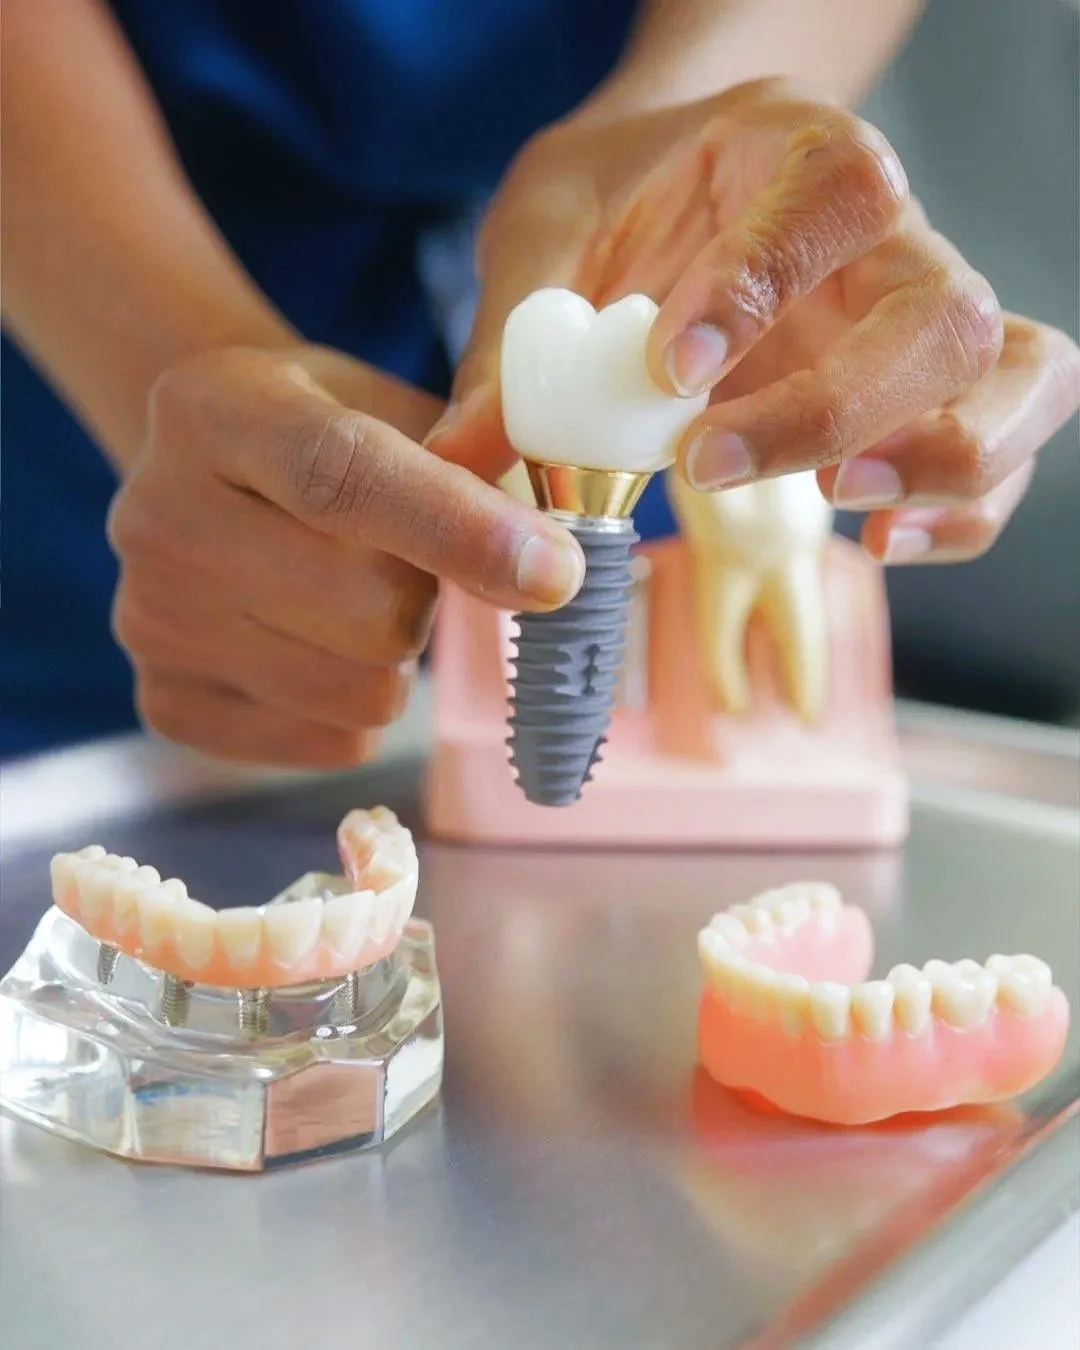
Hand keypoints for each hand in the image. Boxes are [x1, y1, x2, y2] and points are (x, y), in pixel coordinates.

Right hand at [108, 345, 584, 765]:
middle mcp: (156, 515)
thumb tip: (554, 553)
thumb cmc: (332, 439)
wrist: (215, 479)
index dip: (459, 531)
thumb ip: (478, 451)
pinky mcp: (164, 702)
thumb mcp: (396, 408)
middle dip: (427, 598)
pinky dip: (359, 711)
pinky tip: (322, 647)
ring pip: (361, 693)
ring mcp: (149, 619)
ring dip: (396, 659)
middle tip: (405, 562)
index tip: (557, 574)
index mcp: (213, 409)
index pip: (342, 477)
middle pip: (369, 610)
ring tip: (355, 599)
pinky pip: (333, 744)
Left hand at [435, 78, 1079, 564]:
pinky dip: (971, 505)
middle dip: (833, 405)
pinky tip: (883, 542)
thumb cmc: (616, 201)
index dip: (758, 287)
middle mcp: (884, 231)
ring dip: (941, 455)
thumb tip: (456, 460)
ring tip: (846, 510)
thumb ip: (514, 343)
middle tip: (709, 463)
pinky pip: (1007, 441)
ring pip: (1006, 372)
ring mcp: (920, 311)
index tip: (669, 370)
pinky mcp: (931, 388)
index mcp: (794, 151)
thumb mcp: (548, 243)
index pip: (829, 197)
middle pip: (938, 308)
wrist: (670, 191)